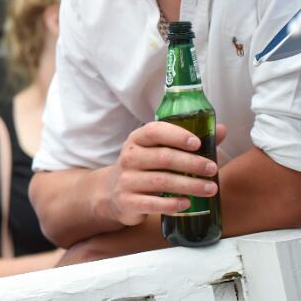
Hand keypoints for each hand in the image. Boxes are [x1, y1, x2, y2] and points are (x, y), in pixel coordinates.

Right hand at [99, 122, 225, 226]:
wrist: (113, 193)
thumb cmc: (145, 168)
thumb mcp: (158, 150)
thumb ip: (189, 142)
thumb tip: (222, 130)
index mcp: (137, 139)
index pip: (154, 131)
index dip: (176, 136)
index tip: (198, 143)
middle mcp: (129, 157)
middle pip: (162, 157)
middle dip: (191, 163)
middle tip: (212, 168)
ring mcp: (127, 180)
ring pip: (161, 181)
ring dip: (189, 185)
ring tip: (210, 188)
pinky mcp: (128, 202)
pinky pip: (152, 204)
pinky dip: (172, 204)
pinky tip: (187, 204)